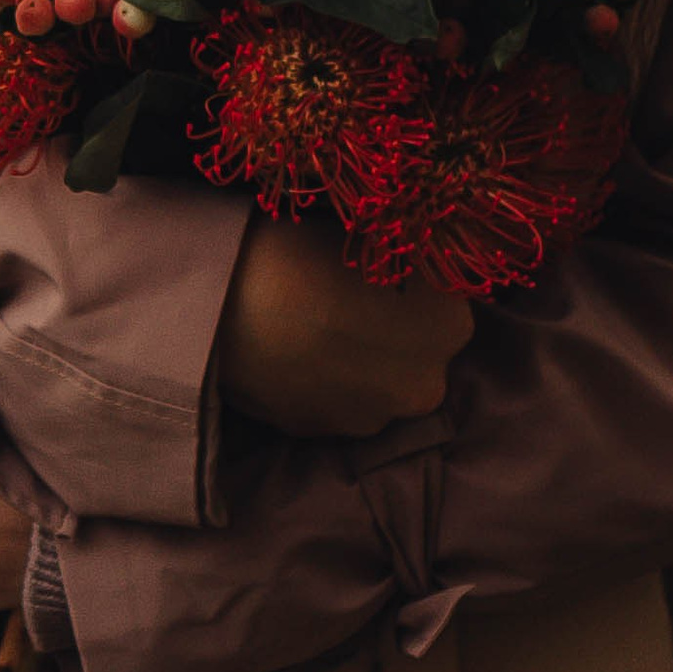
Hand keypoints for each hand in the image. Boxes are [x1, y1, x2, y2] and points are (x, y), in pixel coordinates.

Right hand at [217, 213, 473, 439]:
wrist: (222, 306)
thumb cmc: (300, 251)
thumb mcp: (364, 234)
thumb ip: (397, 258)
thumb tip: (399, 256)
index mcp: (449, 324)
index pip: (446, 301)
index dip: (414, 282)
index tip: (382, 266)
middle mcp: (425, 384)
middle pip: (417, 351)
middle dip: (393, 329)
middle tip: (346, 296)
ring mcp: (374, 421)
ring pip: (376, 382)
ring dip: (357, 360)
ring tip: (312, 325)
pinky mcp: (324, 437)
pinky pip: (336, 402)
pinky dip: (323, 382)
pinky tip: (293, 351)